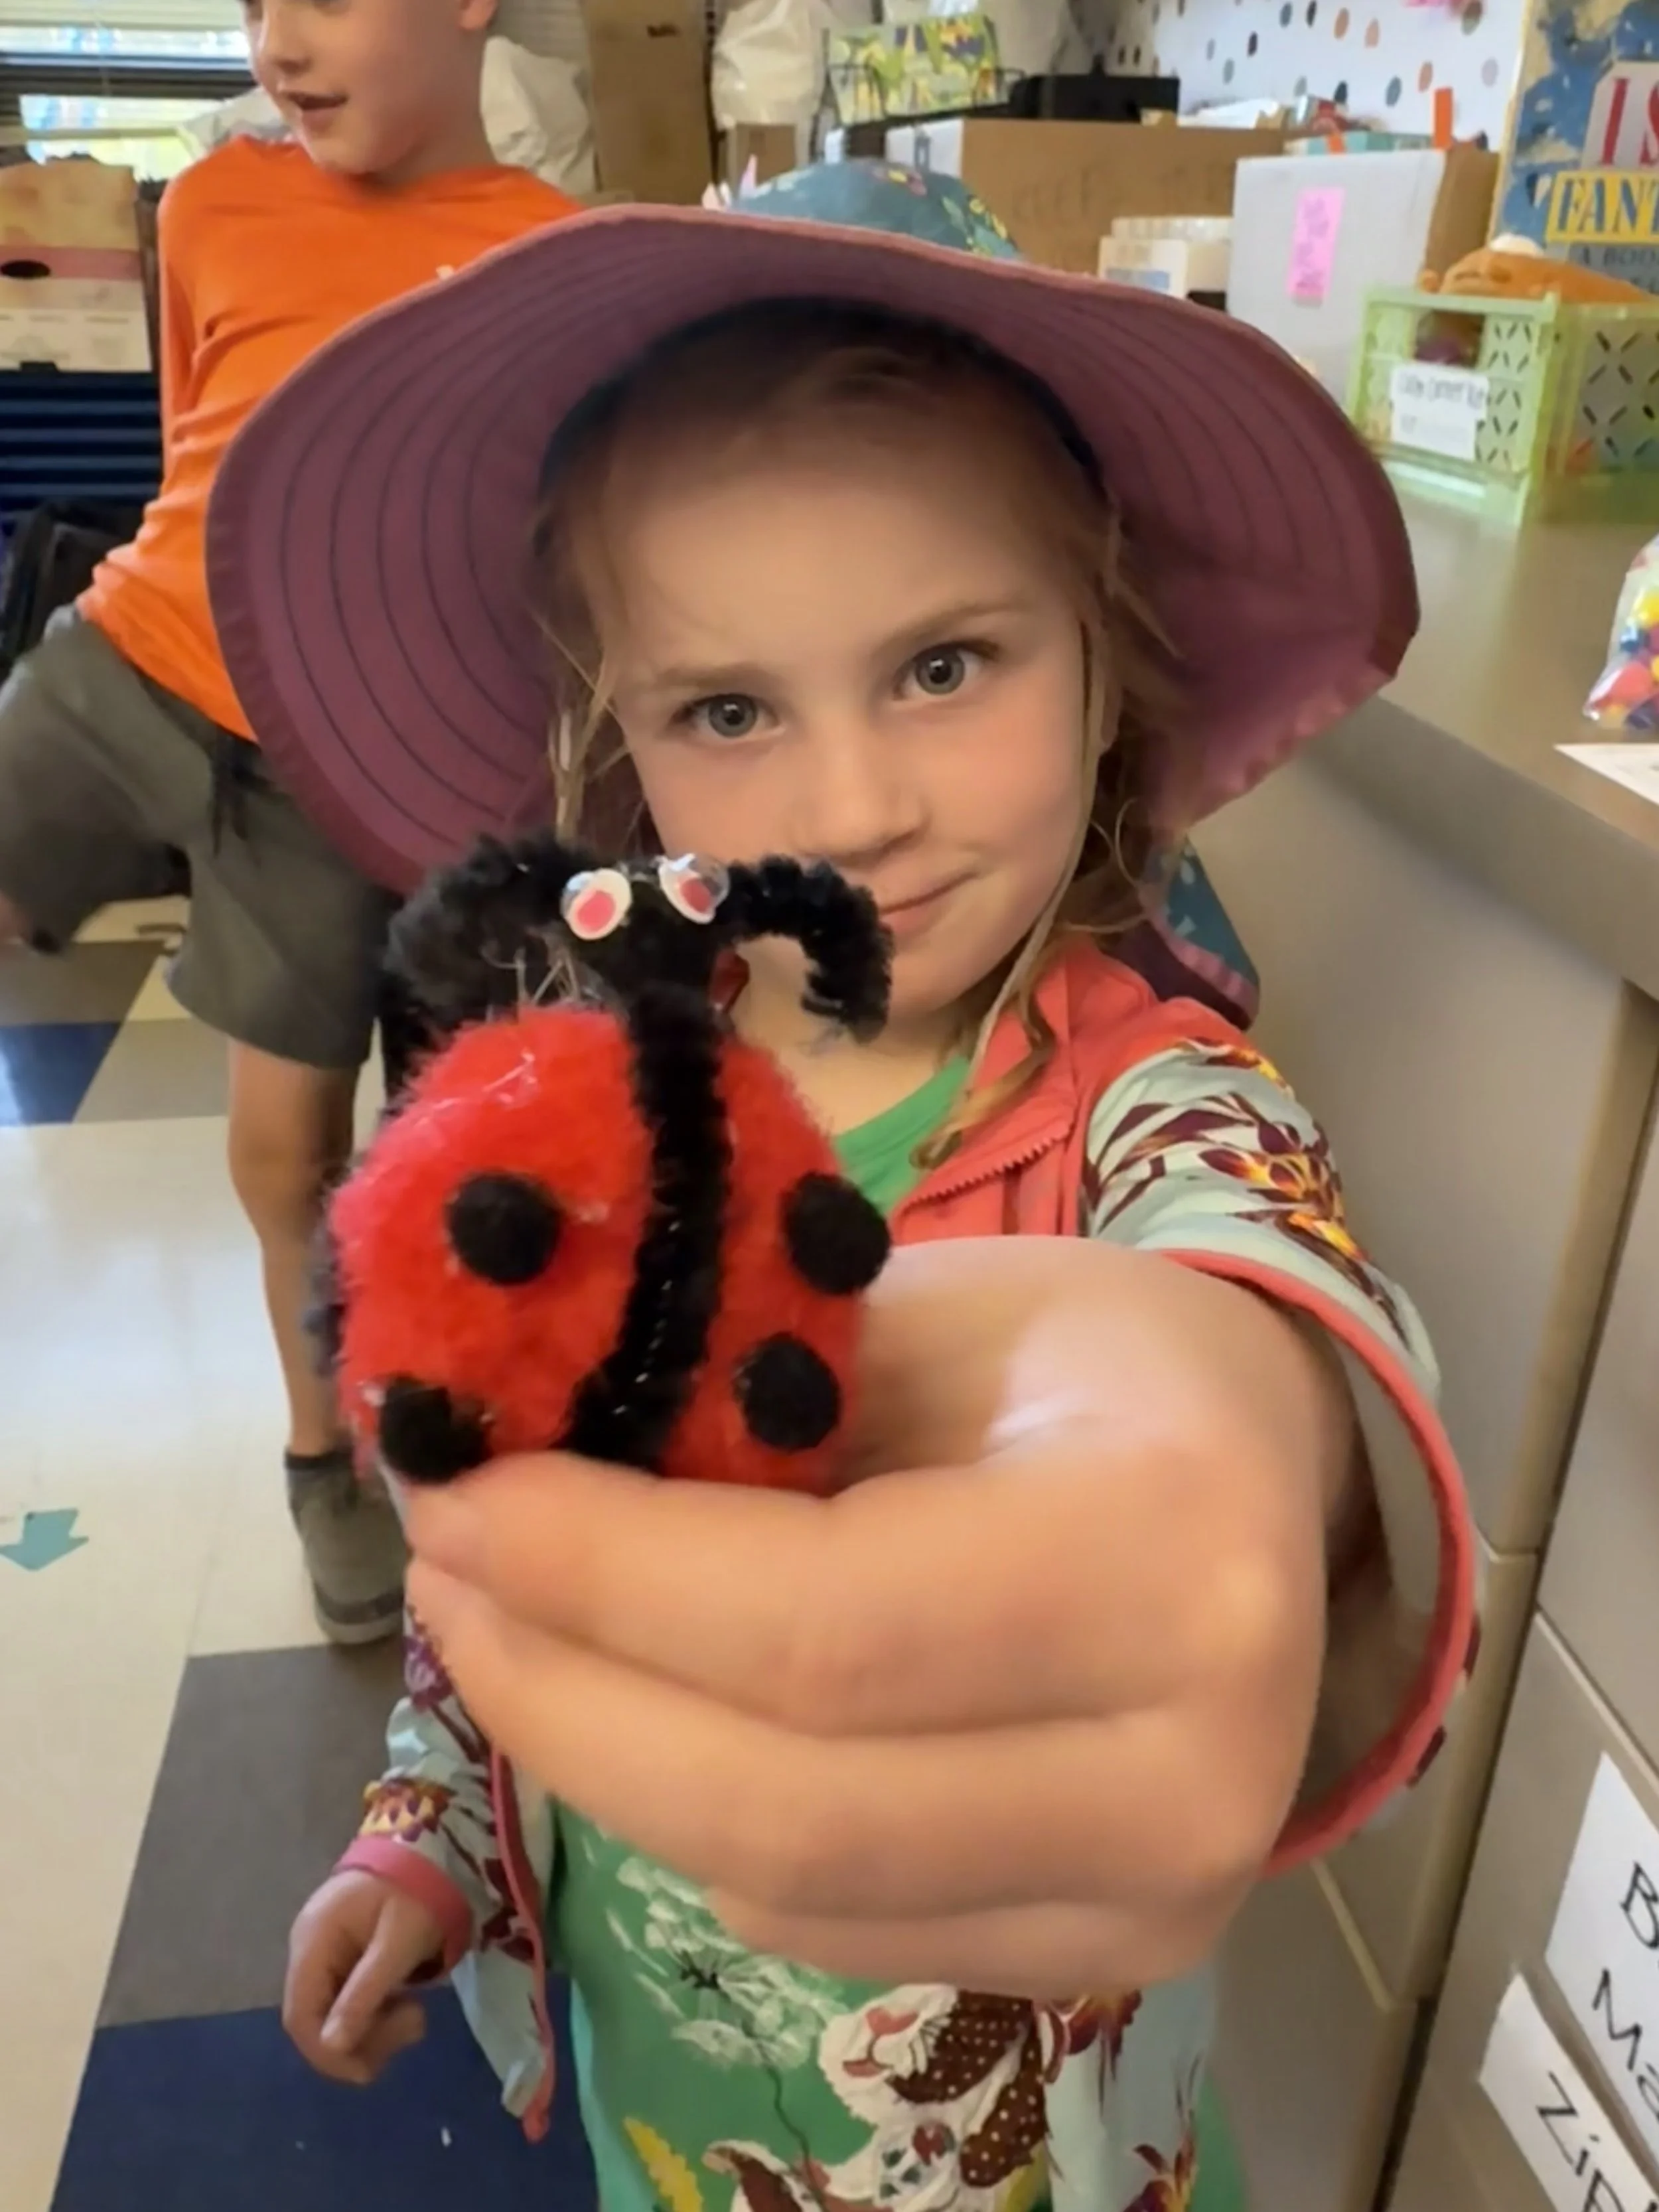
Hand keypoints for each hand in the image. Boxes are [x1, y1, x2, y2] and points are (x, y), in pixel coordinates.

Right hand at [285, 1870, 441, 2084]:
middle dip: (360, 2041)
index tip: (369, 2071)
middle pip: (316, 2020)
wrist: (434, 1849)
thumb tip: (331, 2045)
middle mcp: (308, 1949)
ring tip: (416, 2015)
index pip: (300, 2017)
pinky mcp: (344, 1956)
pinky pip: (347, 1999)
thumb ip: (364, 1993)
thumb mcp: (397, 1943)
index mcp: (313, 1942)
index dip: (328, 2053)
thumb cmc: (417, 1892)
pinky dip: (375, 2013)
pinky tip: (405, 2005)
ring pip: (333, 2015)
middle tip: (412, 2027)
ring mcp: (325, 1952)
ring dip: (372, 2030)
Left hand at [402, 1238, 1347, 1998]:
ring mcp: (1162, 1898)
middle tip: (443, 1578)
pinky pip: (834, 1925)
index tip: (452, 1500)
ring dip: (606, 1763)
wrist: (1277, 1489)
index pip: (824, 1623)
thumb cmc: (1096, 1361)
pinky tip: (650, 1715)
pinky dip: (703, 1826)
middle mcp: (1192, 1768)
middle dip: (564, 1694)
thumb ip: (751, 1392)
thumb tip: (510, 1462)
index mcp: (1167, 1553)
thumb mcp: (933, 1313)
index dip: (601, 1578)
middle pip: (789, 1802)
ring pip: (791, 1886)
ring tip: (507, 1633)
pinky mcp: (1114, 1957)